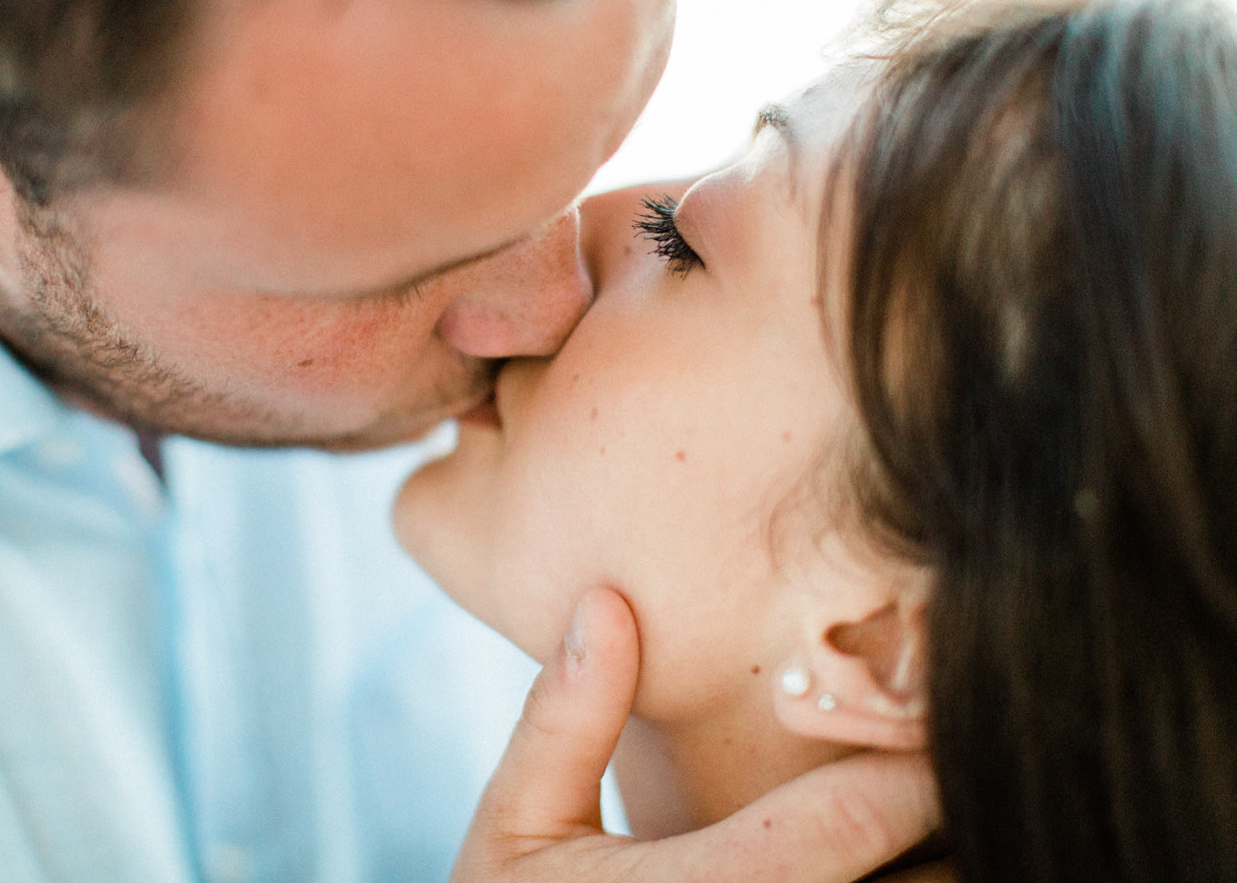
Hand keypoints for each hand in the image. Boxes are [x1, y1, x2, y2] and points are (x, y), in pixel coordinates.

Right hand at [453, 587, 939, 882]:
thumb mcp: (515, 824)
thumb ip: (562, 719)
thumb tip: (608, 601)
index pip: (856, 820)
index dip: (912, 757)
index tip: (936, 701)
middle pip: (927, 882)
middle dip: (942, 817)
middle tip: (942, 753)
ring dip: (940, 864)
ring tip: (924, 814)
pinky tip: (886, 862)